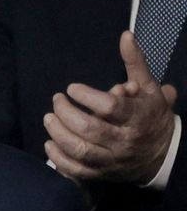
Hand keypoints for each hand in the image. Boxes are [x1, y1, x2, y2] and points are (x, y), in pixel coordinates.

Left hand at [43, 31, 176, 183]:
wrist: (162, 154)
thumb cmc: (150, 115)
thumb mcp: (149, 87)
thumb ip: (135, 63)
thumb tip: (125, 36)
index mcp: (138, 117)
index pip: (110, 107)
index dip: (87, 96)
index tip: (72, 88)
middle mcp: (125, 141)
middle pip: (90, 129)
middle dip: (66, 113)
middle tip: (56, 100)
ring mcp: (112, 160)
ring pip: (80, 150)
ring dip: (58, 134)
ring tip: (48, 118)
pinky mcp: (102, 174)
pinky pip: (76, 171)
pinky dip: (59, 159)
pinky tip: (49, 143)